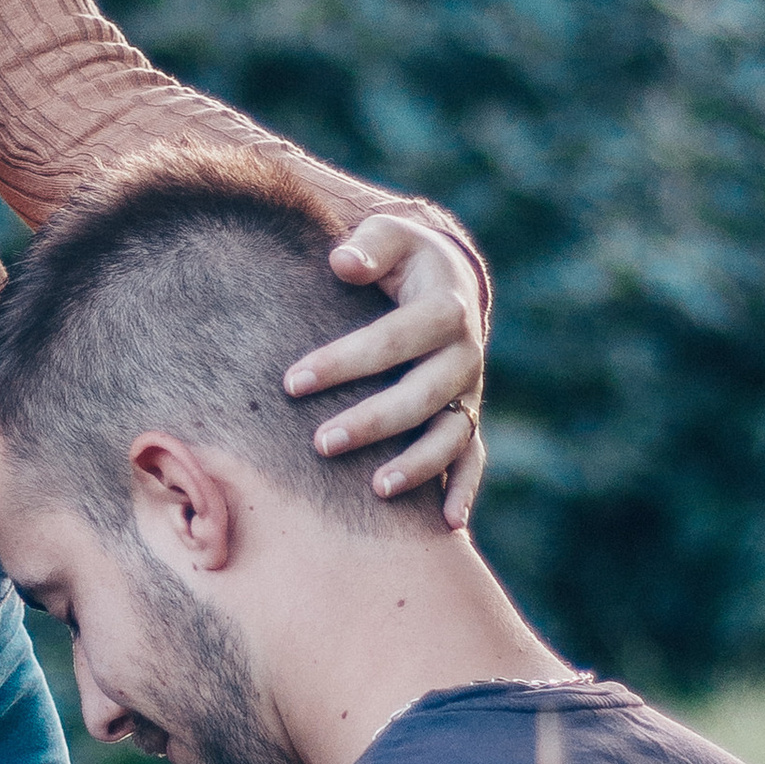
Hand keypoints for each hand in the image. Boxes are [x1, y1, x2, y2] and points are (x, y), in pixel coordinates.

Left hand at [284, 215, 486, 527]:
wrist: (444, 278)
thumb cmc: (401, 258)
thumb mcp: (389, 237)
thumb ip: (368, 246)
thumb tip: (343, 262)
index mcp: (446, 308)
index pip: (394, 338)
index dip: (345, 361)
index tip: (292, 382)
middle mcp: (465, 354)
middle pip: (423, 394)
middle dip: (373, 421)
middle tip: (320, 443)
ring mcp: (468, 390)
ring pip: (451, 434)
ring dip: (419, 464)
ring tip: (377, 490)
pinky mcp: (465, 415)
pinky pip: (472, 458)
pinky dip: (463, 489)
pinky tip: (446, 525)